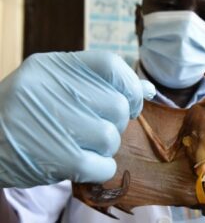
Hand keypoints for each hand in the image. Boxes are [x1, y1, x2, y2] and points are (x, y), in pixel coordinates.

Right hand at [0, 51, 155, 187]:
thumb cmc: (27, 113)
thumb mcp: (56, 85)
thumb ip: (102, 84)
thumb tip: (148, 89)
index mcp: (53, 66)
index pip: (111, 65)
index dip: (131, 86)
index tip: (131, 102)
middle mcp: (52, 89)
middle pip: (117, 105)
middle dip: (116, 122)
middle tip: (96, 127)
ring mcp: (53, 123)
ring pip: (111, 137)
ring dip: (105, 147)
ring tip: (83, 145)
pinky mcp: (56, 158)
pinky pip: (103, 165)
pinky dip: (100, 168)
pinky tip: (82, 163)